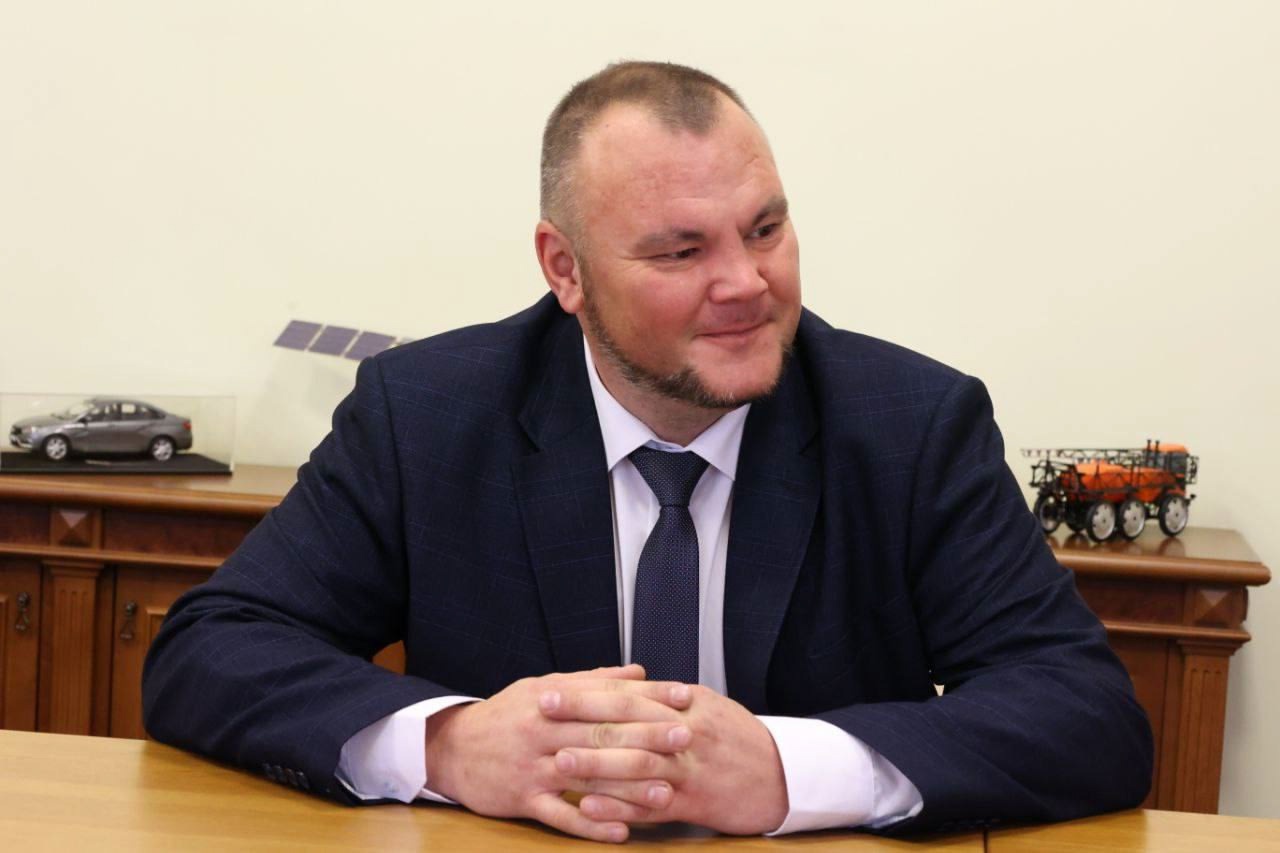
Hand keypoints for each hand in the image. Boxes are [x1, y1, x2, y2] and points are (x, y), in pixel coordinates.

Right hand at [424, 664, 693, 842]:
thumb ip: (594, 681)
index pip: (609, 695)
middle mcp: (544, 731)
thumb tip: (641, 672)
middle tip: (686, 737)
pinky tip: (621, 832)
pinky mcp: (522, 800)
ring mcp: (533, 767)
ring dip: (628, 787)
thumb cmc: (507, 715)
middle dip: (647, 735)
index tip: (685, 695)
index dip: (649, 695)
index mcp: (554, 699)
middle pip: (602, 733)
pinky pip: (561, 816)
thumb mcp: (545, 687)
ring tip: (666, 793)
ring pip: (587, 777)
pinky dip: (591, 825)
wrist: (453, 747)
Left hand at [545, 684, 789, 834]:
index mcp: (684, 703)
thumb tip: (629, 683)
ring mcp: (688, 768)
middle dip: (579, 717)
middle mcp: (684, 731)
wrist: (784, 774)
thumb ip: (666, 697)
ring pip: (634, 763)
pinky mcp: (694, 803)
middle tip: (540, 713)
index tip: (550, 690)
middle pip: (625, 722)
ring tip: (556, 761)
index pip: (627, 693)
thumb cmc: (740, 739)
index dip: (586, 692)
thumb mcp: (706, 706)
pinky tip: (590, 807)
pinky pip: (650, 806)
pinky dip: (619, 806)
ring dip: (594, 763)